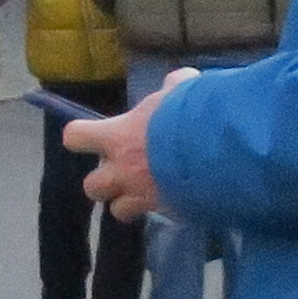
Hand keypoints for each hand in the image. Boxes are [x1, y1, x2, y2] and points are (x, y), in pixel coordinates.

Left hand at [67, 70, 199, 219]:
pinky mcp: (168, 213)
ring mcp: (143, 197)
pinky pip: (156, 217)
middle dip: (103, 182)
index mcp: (119, 137)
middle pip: (91, 187)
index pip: (75, 137)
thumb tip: (177, 82)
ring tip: (145, 192)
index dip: (81, 136)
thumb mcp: (180, 91)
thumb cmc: (192, 117)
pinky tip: (179, 198)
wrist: (222, 153)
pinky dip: (162, 210)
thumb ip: (173, 87)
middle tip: (123, 171)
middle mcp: (123, 171)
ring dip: (127, 203)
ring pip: (118, 211)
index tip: (93, 136)